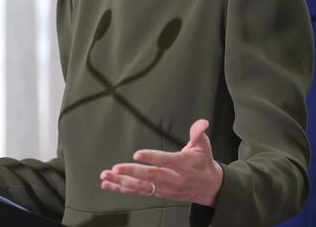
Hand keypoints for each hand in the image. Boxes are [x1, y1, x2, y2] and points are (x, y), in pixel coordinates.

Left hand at [100, 119, 223, 205]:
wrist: (208, 187)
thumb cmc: (203, 164)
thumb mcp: (204, 146)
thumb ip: (198, 133)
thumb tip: (202, 123)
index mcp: (182, 165)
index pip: (165, 160)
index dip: (151, 157)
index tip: (137, 154)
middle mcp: (172, 178)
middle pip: (150, 176)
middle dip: (132, 172)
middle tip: (116, 169)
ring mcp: (163, 188)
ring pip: (141, 186)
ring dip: (122, 182)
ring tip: (107, 177)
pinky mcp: (157, 192)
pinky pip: (138, 192)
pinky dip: (122, 189)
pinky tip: (110, 185)